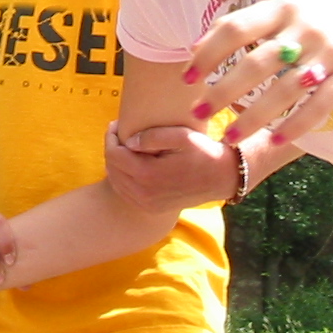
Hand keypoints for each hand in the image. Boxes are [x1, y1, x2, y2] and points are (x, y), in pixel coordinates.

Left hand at [105, 122, 237, 210]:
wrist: (222, 178)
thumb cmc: (203, 152)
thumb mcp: (182, 137)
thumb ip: (153, 136)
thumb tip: (128, 141)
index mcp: (148, 175)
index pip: (114, 154)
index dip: (110, 136)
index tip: (116, 124)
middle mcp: (144, 194)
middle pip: (111, 168)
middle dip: (111, 147)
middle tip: (119, 132)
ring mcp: (147, 204)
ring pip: (115, 181)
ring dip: (115, 162)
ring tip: (124, 146)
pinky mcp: (151, 208)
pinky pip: (124, 192)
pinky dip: (121, 177)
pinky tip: (130, 163)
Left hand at [186, 0, 332, 142]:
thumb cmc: (319, 17)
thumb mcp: (282, 10)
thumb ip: (242, 25)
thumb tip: (194, 48)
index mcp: (280, 9)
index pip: (235, 28)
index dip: (208, 53)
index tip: (188, 78)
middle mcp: (302, 29)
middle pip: (255, 63)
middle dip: (222, 91)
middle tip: (198, 113)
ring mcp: (328, 53)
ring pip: (284, 90)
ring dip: (253, 116)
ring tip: (229, 136)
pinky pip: (319, 106)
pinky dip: (296, 124)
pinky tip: (275, 138)